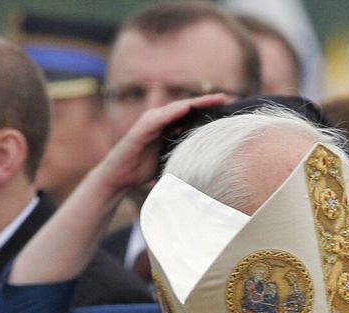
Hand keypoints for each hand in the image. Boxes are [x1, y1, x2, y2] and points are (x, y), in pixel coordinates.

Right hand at [92, 93, 229, 195]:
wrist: (120, 177)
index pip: (191, 115)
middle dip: (206, 102)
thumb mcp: (171, 160)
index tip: (229, 107)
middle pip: (186, 108)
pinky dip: (171, 113)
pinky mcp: (140, 130)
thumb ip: (185, 154)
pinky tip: (185, 108)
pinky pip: (158, 119)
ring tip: (211, 99)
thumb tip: (209, 162)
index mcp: (168, 127)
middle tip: (226, 97)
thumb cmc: (144, 169)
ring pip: (174, 109)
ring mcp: (149, 123)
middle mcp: (160, 121)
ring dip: (193, 103)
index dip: (208, 110)